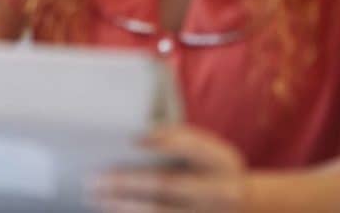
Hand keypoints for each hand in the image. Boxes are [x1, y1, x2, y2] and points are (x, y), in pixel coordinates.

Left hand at [89, 125, 248, 211]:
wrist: (245, 204)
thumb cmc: (210, 167)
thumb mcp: (208, 148)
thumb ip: (178, 140)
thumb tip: (133, 135)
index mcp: (221, 160)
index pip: (191, 147)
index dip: (164, 142)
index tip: (132, 140)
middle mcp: (219, 190)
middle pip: (167, 185)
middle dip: (127, 181)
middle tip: (95, 177)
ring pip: (160, 211)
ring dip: (123, 204)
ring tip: (95, 196)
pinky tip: (111, 209)